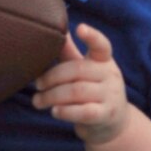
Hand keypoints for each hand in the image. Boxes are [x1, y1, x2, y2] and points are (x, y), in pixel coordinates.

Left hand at [32, 24, 127, 143]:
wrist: (114, 123)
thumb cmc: (93, 90)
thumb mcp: (85, 70)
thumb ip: (70, 52)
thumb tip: (56, 28)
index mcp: (104, 60)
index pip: (102, 45)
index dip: (92, 36)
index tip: (80, 27)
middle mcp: (111, 75)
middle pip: (77, 70)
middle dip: (52, 77)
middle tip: (37, 85)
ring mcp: (111, 96)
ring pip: (77, 92)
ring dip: (52, 96)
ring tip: (37, 101)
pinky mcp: (106, 115)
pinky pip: (84, 112)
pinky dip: (66, 111)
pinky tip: (54, 111)